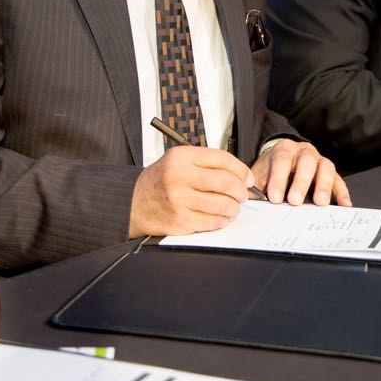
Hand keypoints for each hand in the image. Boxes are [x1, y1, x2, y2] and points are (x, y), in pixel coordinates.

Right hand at [128, 145, 251, 236]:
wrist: (133, 202)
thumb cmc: (160, 181)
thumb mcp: (178, 161)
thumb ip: (206, 164)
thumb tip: (241, 176)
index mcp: (181, 157)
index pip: (222, 159)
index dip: (241, 170)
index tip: (247, 178)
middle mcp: (179, 177)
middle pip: (225, 182)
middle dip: (241, 191)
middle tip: (242, 195)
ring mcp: (179, 200)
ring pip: (222, 205)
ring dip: (233, 208)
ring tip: (232, 207)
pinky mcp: (180, 221)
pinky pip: (212, 222)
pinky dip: (222, 220)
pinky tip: (220, 217)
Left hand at [251, 140, 350, 205]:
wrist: (282, 161)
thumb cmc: (271, 171)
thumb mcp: (260, 174)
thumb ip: (256, 186)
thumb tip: (251, 201)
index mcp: (283, 149)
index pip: (281, 160)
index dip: (278, 178)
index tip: (274, 197)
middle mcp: (303, 151)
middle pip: (306, 162)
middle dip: (300, 182)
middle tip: (295, 201)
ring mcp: (319, 160)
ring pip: (325, 167)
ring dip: (323, 185)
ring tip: (320, 203)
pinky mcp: (330, 172)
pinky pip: (338, 180)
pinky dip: (342, 192)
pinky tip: (344, 204)